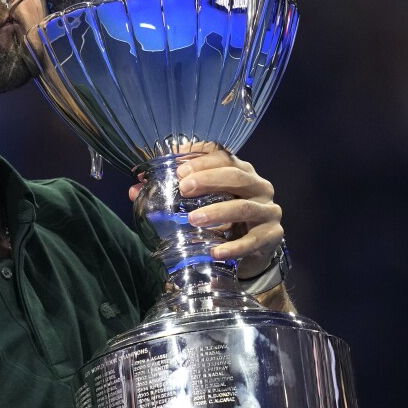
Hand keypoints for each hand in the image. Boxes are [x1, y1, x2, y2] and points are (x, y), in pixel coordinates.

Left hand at [128, 148, 283, 277]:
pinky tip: (215, 251)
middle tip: (183, 188)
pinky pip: (252, 241)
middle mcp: (258, 185)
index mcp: (241, 170)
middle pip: (236, 175)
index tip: (178, 170)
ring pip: (244, 207)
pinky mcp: (272, 235)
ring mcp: (268, 210)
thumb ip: (173, 192)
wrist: (254, 249)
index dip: (202, 160)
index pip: (224, 156)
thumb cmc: (225, 217)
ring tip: (194, 219)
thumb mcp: (204, 201)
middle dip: (209, 179)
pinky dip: (233, 247)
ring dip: (217, 212)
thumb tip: (135, 189)